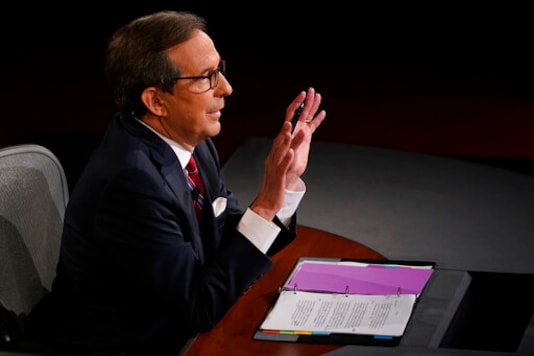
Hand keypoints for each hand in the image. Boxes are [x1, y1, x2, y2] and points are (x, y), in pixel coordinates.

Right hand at [250, 88, 325, 220]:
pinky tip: (291, 153)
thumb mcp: (284, 160)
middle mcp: (276, 153)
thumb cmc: (277, 181)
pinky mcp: (277, 175)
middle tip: (301, 102)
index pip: (288, 125)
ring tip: (294, 128)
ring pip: (283, 148)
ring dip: (289, 138)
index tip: (303, 96)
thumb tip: (295, 132)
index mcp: (279, 148)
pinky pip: (282, 166)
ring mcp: (276, 163)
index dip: (295, 110)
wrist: (267, 200)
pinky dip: (286, 158)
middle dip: (293, 117)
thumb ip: (289, 146)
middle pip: (285, 131)